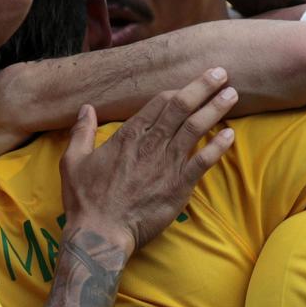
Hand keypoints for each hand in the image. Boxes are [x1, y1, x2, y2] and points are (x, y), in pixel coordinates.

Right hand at [59, 69, 237, 254]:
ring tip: (232, 94)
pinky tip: (230, 135)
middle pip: (181, 108)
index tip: (191, 83)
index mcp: (128, 136)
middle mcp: (151, 145)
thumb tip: (85, 108)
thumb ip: (82, 131)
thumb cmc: (85, 199)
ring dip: (215, 109)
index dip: (178, 90)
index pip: (159, 103)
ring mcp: (167, 165)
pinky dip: (218, 147)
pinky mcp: (179, 186)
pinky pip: (203, 161)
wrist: (101, 233)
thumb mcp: (73, 160)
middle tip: (221, 73)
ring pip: (196, 128)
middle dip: (203, 87)